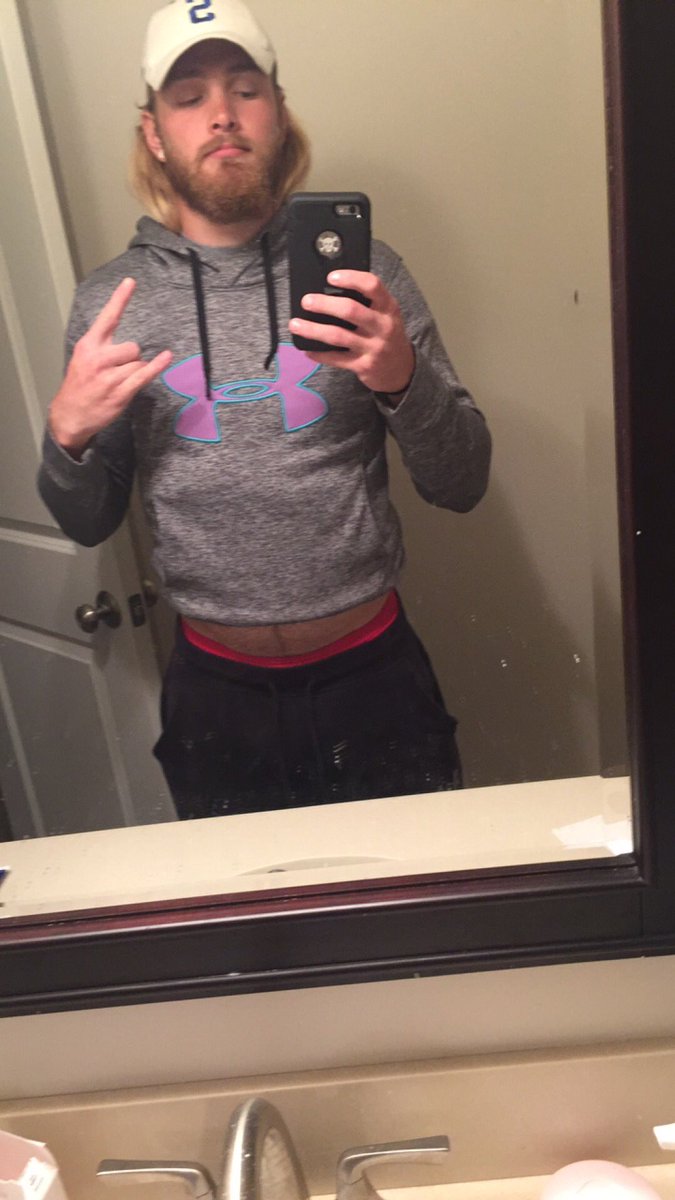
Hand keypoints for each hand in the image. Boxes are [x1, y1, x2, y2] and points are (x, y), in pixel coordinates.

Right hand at [49, 278, 171, 457]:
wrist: (69, 415)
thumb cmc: (80, 385)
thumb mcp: (82, 358)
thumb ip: (101, 346)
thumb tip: (130, 343)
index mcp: (88, 345)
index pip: (107, 318)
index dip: (120, 299)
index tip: (131, 282)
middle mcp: (98, 358)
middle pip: (132, 346)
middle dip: (131, 357)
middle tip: (117, 371)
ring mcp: (109, 376)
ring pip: (137, 363)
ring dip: (134, 371)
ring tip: (118, 382)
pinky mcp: (119, 392)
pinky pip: (143, 375)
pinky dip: (156, 366)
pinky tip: (166, 357)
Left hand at [289, 270, 414, 396]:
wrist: (402, 370)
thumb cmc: (387, 335)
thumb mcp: (386, 314)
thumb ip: (367, 302)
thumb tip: (329, 289)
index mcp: (388, 307)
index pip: (372, 286)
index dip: (351, 278)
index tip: (331, 277)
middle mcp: (382, 326)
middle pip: (350, 310)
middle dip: (324, 304)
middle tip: (306, 301)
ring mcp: (373, 348)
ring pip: (338, 336)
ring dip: (313, 329)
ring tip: (295, 324)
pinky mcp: (363, 366)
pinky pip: (336, 359)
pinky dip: (319, 354)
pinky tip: (307, 350)